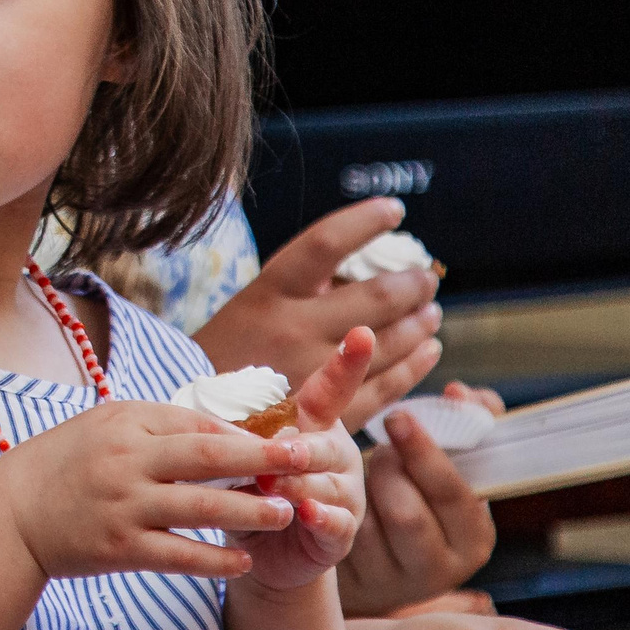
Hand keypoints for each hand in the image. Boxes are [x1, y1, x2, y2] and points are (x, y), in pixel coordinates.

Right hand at [0, 399, 315, 583]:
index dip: (243, 431)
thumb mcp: (102, 427)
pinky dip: (216, 559)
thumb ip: (155, 425)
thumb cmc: (62, 466)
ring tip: (286, 513)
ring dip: (251, 510)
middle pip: (208, 457)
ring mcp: (123, 506)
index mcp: (122, 424)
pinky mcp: (120, 549)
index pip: (194, 422)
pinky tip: (244, 561)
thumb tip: (219, 429)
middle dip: (262, 457)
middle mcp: (125, 461)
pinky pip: (181, 555)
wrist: (12, 517)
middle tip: (306, 458)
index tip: (282, 436)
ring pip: (203, 507)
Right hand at [191, 198, 441, 431]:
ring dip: (421, 322)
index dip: (366, 221)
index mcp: (269, 293)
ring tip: (430, 312)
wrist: (199, 419)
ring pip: (392, 341)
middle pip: (376, 296)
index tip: (395, 210)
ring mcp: (315, 372)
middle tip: (426, 278)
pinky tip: (428, 350)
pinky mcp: (331, 413)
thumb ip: (300, 288)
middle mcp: (294, 328)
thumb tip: (361, 265)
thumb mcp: (249, 306)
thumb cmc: (224, 355)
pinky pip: (390, 385)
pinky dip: (417, 364)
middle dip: (413, 283)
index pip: (326, 242)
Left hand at [232, 329, 374, 594]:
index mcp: (311, 425)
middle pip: (325, 443)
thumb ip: (241, 434)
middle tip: (285, 451)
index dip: (347, 362)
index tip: (362, 332)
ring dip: (299, 484)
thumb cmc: (248, 488)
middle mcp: (335, 454)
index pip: (331, 389)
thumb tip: (222, 420)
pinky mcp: (341, 531)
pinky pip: (336, 521)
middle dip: (304, 447)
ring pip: (327, 483)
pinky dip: (320, 516)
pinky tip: (306, 513)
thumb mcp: (241, 454)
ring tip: (275, 486)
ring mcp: (343, 492)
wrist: (261, 547)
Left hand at [337, 383, 501, 616]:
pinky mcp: (356, 584)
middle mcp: (440, 565)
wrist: (360, 546)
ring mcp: (396, 580)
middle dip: (383, 467)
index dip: (425, 453)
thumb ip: (462, 419)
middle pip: (409, 512)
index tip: (396, 417)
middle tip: (363, 441)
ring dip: (354, 485)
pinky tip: (309, 499)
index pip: (454, 492)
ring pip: (370, 523)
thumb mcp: (436, 459)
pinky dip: (323, 514)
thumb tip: (461, 392)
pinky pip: (339, 540)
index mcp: (472, 534)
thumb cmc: (406, 488)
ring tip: (344, 465)